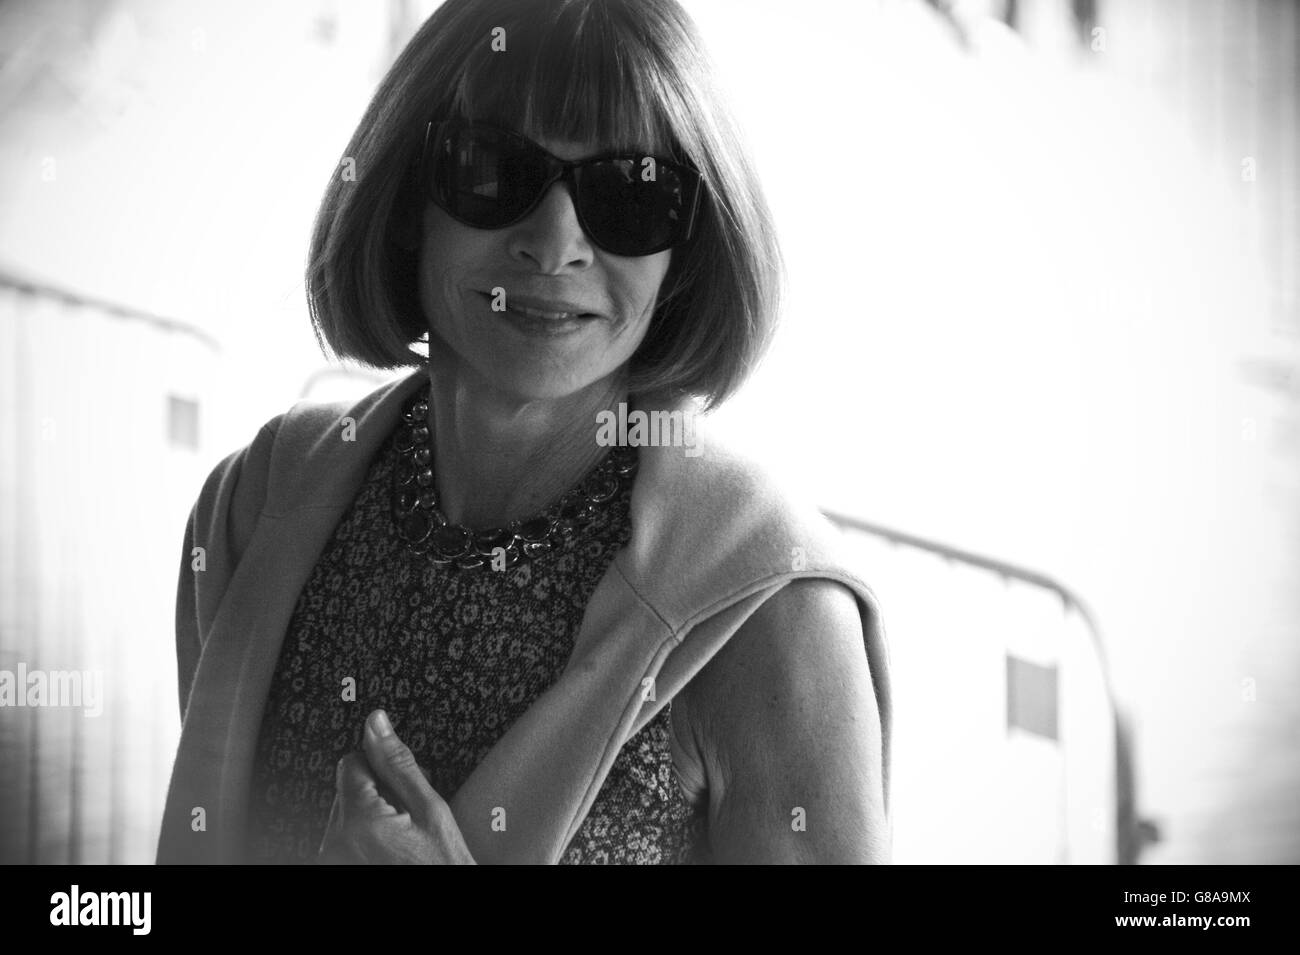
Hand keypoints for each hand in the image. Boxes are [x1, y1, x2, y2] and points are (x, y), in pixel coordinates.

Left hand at [317, 709, 476, 863]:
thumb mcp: (431, 811)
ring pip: (345, 817)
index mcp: (360, 821)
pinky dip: (363, 841)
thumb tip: (377, 723)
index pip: (351, 763)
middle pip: (346, 791)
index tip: (401, 787)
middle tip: (408, 820)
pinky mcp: (334, 869)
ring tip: (401, 842)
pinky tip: (389, 854)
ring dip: (369, 820)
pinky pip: (343, 842)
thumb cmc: (445, 867)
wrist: (453, 906)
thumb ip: (398, 764)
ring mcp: (332, 861)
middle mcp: (336, 844)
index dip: (380, 768)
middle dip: (376, 796)